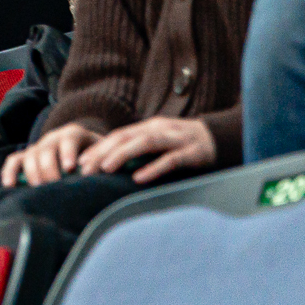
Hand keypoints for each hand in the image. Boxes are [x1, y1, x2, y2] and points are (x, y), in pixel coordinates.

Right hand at [1, 122, 102, 186]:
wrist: (85, 151)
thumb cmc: (97, 159)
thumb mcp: (103, 156)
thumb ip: (100, 162)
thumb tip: (98, 176)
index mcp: (73, 134)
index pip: (69, 139)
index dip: (68, 152)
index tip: (70, 168)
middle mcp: (53, 138)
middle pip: (46, 151)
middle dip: (49, 169)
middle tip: (55, 187)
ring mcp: (37, 147)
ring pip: (29, 156)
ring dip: (32, 173)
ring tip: (38, 190)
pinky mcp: (25, 157)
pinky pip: (13, 161)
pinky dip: (9, 172)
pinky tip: (9, 185)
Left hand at [78, 116, 216, 184]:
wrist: (224, 139)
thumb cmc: (186, 146)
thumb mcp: (162, 144)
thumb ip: (141, 152)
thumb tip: (111, 168)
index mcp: (150, 126)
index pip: (118, 135)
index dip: (98, 147)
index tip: (80, 162)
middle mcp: (161, 129)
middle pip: (126, 136)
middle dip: (103, 152)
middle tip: (85, 169)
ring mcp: (178, 139)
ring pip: (146, 143)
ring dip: (123, 155)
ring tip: (105, 168)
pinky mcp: (194, 153)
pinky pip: (171, 159)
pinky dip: (154, 168)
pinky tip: (139, 178)